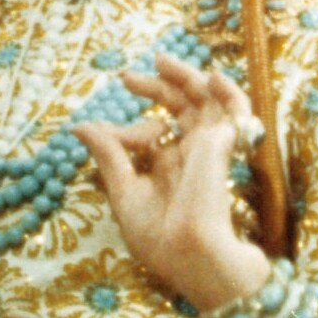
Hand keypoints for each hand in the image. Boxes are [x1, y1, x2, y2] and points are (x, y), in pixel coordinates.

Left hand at [74, 55, 270, 310]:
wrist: (195, 258)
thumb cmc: (162, 238)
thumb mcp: (126, 195)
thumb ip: (109, 157)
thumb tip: (79, 126)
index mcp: (170, 164)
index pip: (151, 132)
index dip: (127, 129)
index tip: (105, 131)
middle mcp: (192, 151)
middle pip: (180, 106)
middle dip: (157, 86)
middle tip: (128, 76)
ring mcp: (211, 144)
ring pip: (206, 99)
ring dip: (187, 76)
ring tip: (162, 60)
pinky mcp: (226, 142)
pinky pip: (237, 109)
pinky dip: (230, 91)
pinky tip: (212, 76)